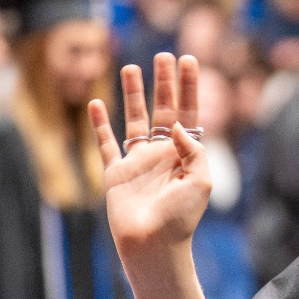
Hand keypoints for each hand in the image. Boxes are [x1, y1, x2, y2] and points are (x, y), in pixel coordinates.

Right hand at [89, 53, 209, 263]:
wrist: (153, 244)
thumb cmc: (181, 217)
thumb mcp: (201, 181)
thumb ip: (193, 149)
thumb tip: (176, 124)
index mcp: (185, 155)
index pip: (188, 113)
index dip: (189, 87)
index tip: (190, 59)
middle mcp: (162, 154)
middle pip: (162, 109)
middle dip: (163, 82)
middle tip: (163, 55)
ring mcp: (137, 162)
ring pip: (134, 120)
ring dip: (133, 94)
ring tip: (130, 66)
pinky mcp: (115, 173)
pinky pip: (106, 144)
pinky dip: (100, 124)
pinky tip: (96, 104)